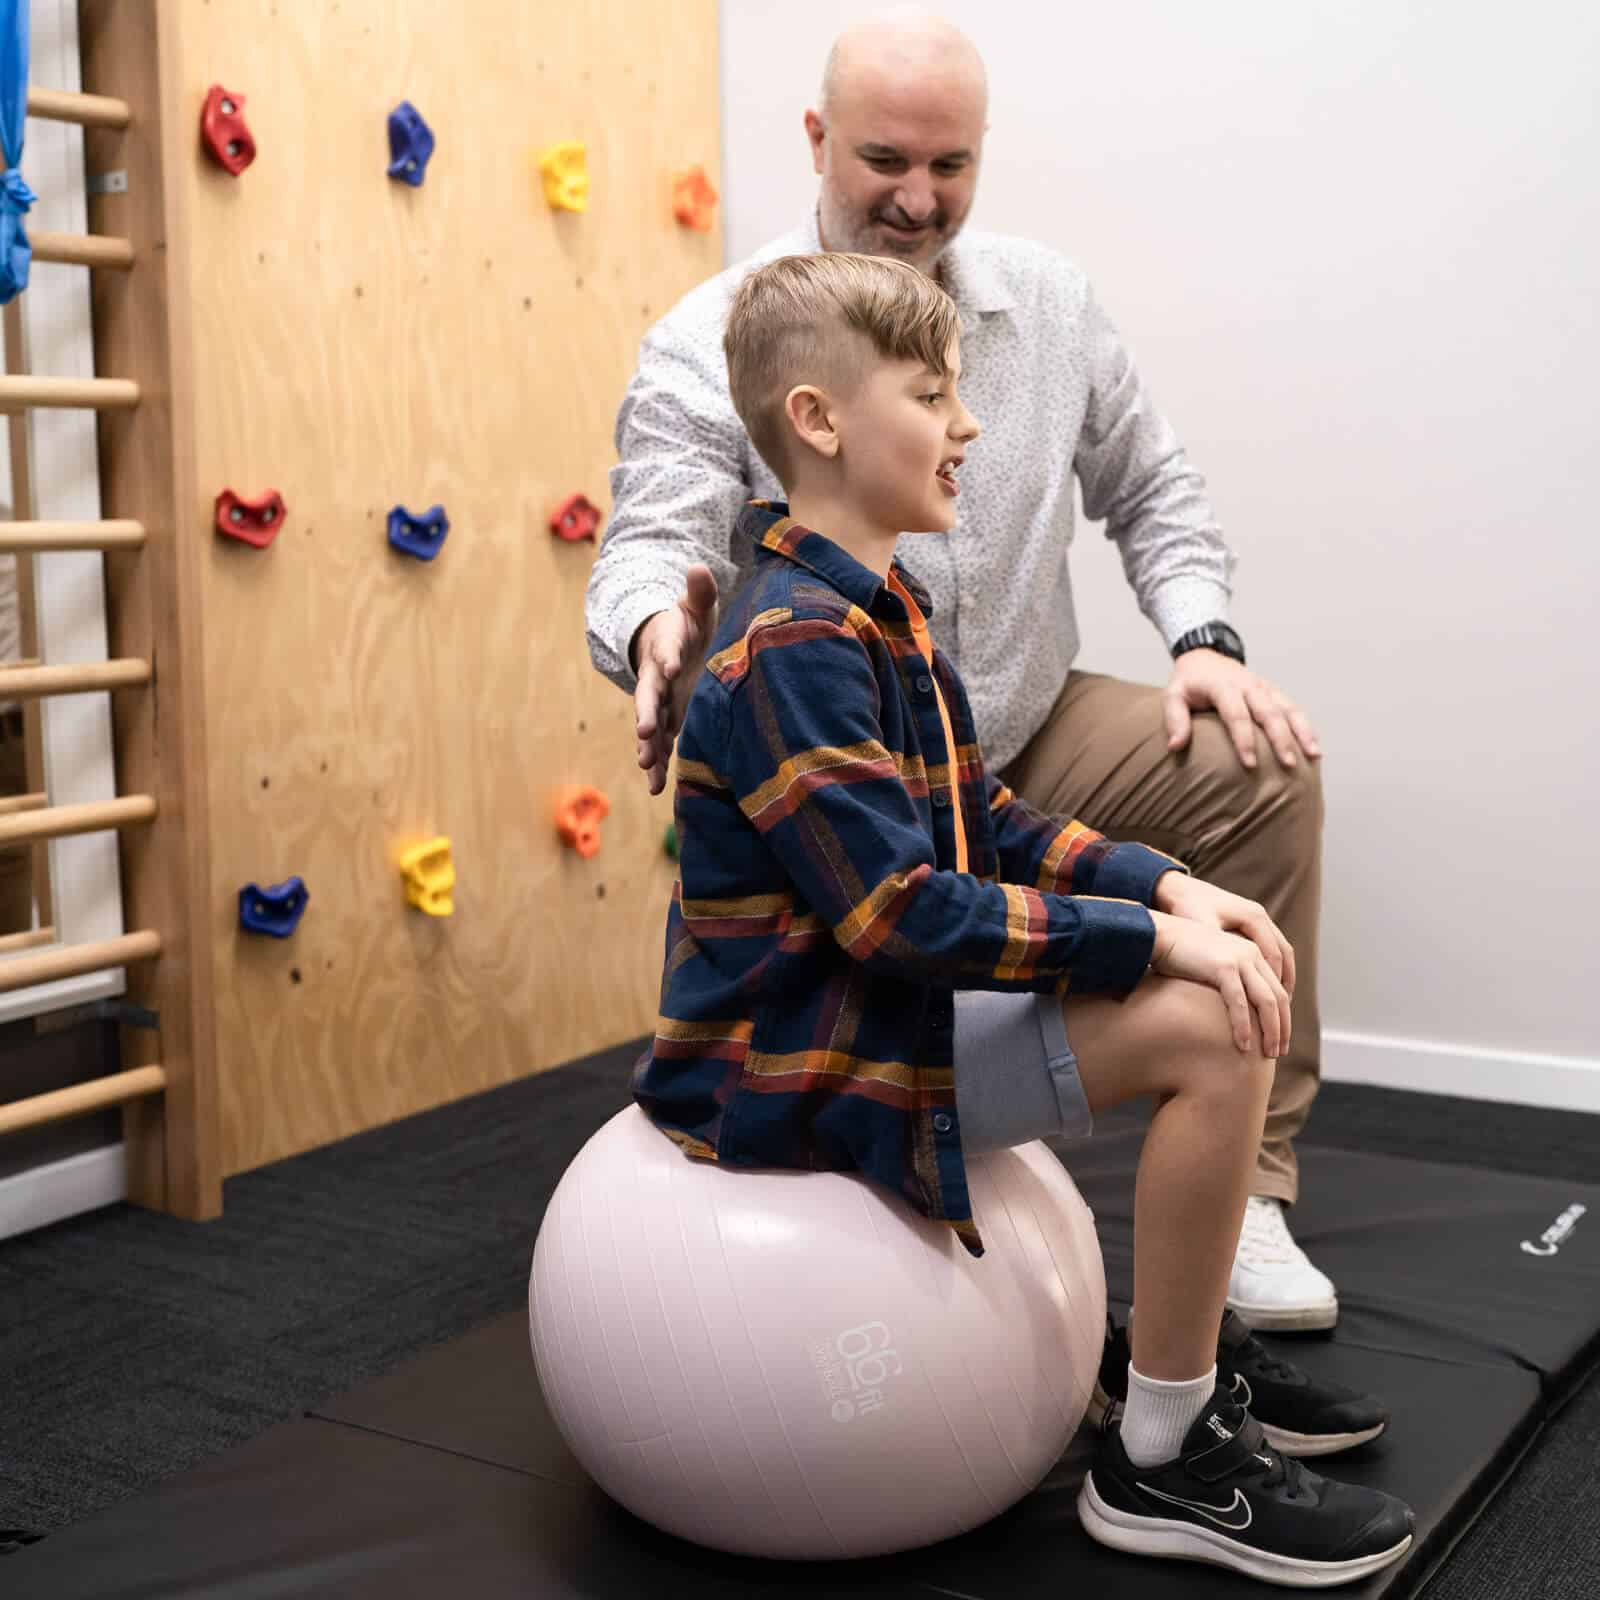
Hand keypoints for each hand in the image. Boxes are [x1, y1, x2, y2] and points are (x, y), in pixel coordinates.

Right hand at [631, 564, 719, 794]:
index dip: (668, 657)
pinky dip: (658, 763)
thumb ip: (699, 592)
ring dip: (648, 748)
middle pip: (648, 696)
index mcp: (666, 648)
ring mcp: (659, 703)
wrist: (669, 645)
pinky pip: (660, 743)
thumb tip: (698, 567)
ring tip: (647, 770)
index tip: (672, 665)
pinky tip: (656, 787)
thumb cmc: (687, 624)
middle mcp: (657, 679)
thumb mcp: (695, 608)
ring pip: (650, 727)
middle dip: (646, 713)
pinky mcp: (666, 720)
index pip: (666, 651)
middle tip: (643, 730)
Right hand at [1148, 910, 1291, 1057]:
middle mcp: (1252, 954)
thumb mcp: (1212, 965)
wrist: (1159, 934)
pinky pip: (1239, 1002)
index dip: (1282, 1017)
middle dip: (1282, 1028)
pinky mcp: (1223, 967)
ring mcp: (1239, 959)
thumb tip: (1232, 1008)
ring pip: (1266, 1001)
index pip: (1278, 989)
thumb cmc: (1179, 954)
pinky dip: (1243, 1026)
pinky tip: (1244, 1045)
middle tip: (1279, 1052)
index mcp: (1252, 953)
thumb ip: (1227, 980)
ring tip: (1269, 1053)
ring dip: (1271, 1031)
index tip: (1279, 1039)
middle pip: (1278, 997)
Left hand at [1152, 871, 1294, 999]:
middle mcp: (1261, 916)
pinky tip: (1266, 989)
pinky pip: (1272, 950)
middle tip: (1283, 1012)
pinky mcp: (1252, 925)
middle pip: (1284, 955)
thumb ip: (1215, 945)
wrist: (1180, 890)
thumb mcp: (1199, 927)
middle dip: (1284, 985)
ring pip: (1282, 953)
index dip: (1273, 982)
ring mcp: (1259, 919)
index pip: (1273, 955)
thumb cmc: (1186, 908)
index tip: (1270, 1008)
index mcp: (1252, 916)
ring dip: (1283, 979)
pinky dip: (1274, 970)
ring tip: (1280, 1007)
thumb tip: (1226, 971)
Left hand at [1164, 649, 1321, 770]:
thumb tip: (1175, 746)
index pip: (1236, 714)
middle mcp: (1248, 685)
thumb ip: (1174, 718)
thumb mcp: (1173, 695)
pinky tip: (1314, 746)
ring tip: (1313, 755)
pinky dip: (1306, 726)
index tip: (1250, 763)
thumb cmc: (1188, 683)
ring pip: (1288, 708)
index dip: (1244, 739)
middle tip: (1288, 765)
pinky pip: (1294, 708)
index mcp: (1223, 686)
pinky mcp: (1273, 692)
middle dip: (1280, 739)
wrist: (1204, 656)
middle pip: (1269, 712)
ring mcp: (1264, 687)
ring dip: (1302, 731)